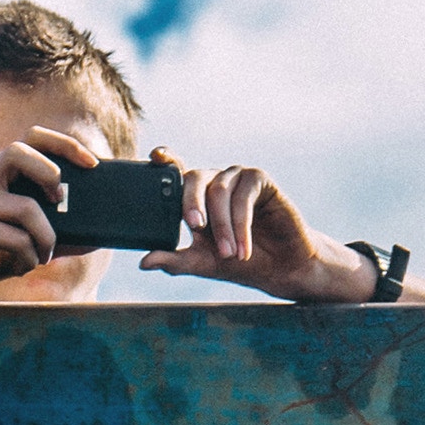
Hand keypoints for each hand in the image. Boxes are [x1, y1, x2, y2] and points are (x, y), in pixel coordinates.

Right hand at [0, 127, 102, 296]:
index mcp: (1, 176)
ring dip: (46, 239)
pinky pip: (17, 240)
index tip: (91, 163)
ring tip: (43, 256)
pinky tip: (22, 266)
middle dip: (48, 172)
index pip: (30, 138)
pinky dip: (29, 258)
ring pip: (26, 208)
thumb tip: (97, 237)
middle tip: (59, 201)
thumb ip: (56, 231)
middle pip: (16, 150)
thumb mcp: (30, 237)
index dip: (62, 143)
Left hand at [135, 148, 374, 301]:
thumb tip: (144, 263)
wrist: (280, 268)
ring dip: (223, 226)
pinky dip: (241, 224)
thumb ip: (174, 260)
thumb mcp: (202, 263)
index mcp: (194, 194)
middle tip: (196, 227)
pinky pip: (243, 196)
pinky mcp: (259, 179)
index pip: (175, 172)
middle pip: (194, 178)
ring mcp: (236, 177)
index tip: (155, 156)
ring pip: (219, 191)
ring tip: (229, 255)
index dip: (165, 160)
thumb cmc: (238, 261)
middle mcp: (213, 180)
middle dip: (192, 204)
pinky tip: (244, 248)